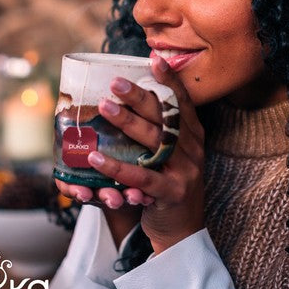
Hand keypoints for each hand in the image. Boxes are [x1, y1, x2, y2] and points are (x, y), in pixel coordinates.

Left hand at [87, 56, 204, 253]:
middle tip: (115, 82)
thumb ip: (160, 130)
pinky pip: (142, 177)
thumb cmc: (170, 182)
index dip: (170, 81)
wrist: (182, 228)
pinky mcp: (172, 192)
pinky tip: (94, 157)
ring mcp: (186, 171)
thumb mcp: (173, 153)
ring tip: (104, 107)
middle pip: (166, 117)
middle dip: (141, 97)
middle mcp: (193, 149)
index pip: (183, 102)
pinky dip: (117, 166)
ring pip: (155, 141)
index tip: (153, 60)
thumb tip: (134, 99)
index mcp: (193, 135)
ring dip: (128, 123)